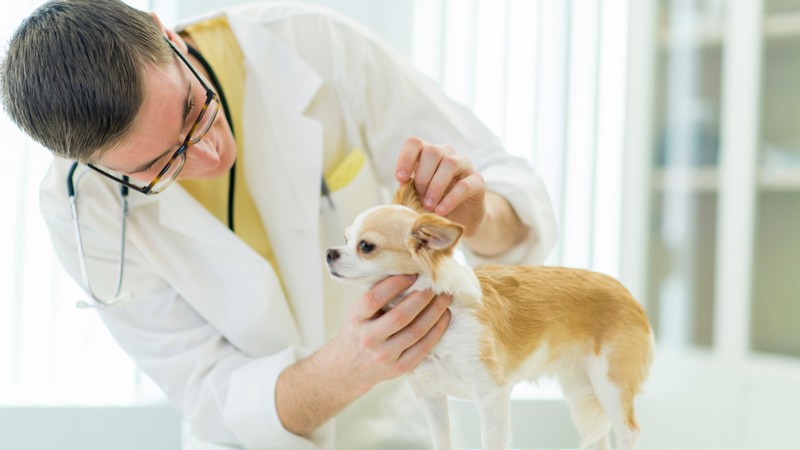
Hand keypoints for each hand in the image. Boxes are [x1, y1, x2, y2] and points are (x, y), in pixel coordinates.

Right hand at [331, 275, 451, 394]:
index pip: (374, 298)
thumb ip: (378, 296)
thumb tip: (409, 273)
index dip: (395, 284)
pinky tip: (445, 316)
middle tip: (436, 284)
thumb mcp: (358, 312)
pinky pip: (423, 348)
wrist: (350, 367)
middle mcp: (368, 338)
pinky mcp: (399, 368)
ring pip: (416, 331)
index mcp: (355, 319)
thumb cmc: (359, 330)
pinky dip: (437, 330)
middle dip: (422, 297)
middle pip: (400, 316)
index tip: (412, 274)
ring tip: (445, 297)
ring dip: (435, 312)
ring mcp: (384, 356)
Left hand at [395, 137, 485, 236]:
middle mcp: (447, 154)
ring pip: (450, 163)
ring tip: (428, 206)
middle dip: (422, 177)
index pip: (415, 143)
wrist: (461, 220)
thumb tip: (401, 191)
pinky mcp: (477, 181)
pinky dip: (450, 199)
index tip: (400, 179)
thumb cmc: (435, 204)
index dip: (405, 158)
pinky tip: (440, 211)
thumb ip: (409, 190)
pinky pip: (464, 185)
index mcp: (428, 155)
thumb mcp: (418, 195)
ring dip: (435, 186)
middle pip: (433, 151)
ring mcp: (464, 166)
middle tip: (418, 198)